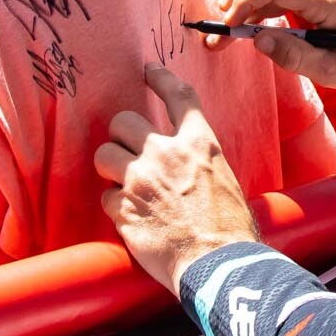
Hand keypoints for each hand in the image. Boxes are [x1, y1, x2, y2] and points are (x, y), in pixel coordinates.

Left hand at [96, 65, 257, 291]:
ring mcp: (141, 179)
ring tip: (121, 185)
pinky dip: (114, 208)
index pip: (178, 96)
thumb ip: (201, 165)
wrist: (220, 265)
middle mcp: (167, 153)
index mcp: (200, 143)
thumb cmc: (232, 230)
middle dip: (120, 136)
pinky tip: (130, 219)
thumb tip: (188, 170)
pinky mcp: (123, 208)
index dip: (161, 78)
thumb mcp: (227, 182)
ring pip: (103, 154)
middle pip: (123, 121)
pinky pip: (105, 198)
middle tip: (126, 152)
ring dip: (110, 169)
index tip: (149, 70)